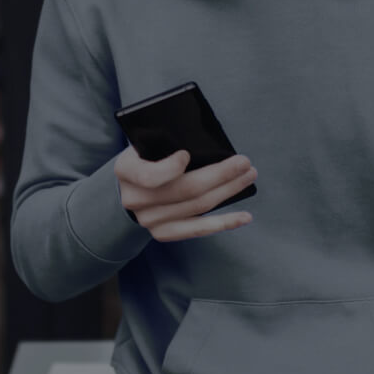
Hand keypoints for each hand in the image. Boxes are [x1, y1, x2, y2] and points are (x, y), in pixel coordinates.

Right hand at [114, 145, 256, 241]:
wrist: (125, 188)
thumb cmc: (143, 157)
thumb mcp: (143, 143)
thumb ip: (163, 141)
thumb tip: (201, 140)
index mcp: (125, 171)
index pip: (148, 175)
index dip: (169, 168)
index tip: (187, 154)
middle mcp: (135, 199)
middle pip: (184, 190)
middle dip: (219, 175)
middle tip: (244, 162)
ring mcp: (149, 220)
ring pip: (196, 207)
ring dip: (227, 192)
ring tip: (248, 176)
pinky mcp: (163, 233)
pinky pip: (197, 230)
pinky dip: (223, 223)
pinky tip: (244, 217)